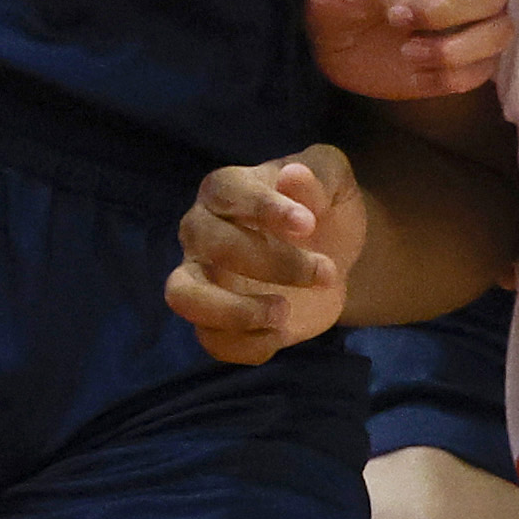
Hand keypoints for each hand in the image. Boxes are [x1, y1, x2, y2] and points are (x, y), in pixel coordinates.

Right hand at [169, 147, 367, 364]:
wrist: (331, 253)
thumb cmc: (322, 207)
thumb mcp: (335, 181)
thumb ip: (318, 174)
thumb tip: (292, 175)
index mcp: (225, 189)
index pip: (229, 192)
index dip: (265, 208)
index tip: (308, 225)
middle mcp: (201, 231)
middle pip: (213, 245)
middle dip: (273, 263)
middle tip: (325, 273)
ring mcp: (201, 278)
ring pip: (184, 296)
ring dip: (235, 311)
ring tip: (284, 313)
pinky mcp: (214, 321)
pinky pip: (212, 340)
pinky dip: (250, 344)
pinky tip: (283, 331)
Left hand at [307, 0, 509, 101]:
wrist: (326, 31)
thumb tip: (419, 5)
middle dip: (446, 11)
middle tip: (396, 16)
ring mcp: (471, 27)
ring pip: (499, 36)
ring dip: (455, 48)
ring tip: (408, 50)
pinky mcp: (461, 65)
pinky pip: (478, 75)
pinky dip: (448, 76)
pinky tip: (413, 70)